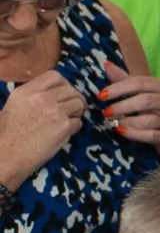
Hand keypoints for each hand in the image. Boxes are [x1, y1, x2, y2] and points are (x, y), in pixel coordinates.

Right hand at [0, 70, 85, 184]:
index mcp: (27, 91)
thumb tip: (54, 92)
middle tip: (72, 108)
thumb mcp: (15, 105)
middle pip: (71, 90)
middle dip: (74, 98)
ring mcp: (55, 111)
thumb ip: (33, 96)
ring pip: (79, 103)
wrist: (7, 156)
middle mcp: (42, 98)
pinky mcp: (64, 126)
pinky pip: (79, 122)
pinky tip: (64, 132)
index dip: (63, 84)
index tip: (63, 93)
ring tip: (68, 119)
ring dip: (77, 112)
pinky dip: (75, 126)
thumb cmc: (7, 134)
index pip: (54, 76)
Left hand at [99, 61, 159, 156]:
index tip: (101, 96)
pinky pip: (151, 135)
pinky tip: (122, 132)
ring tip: (114, 123)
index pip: (140, 82)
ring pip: (148, 119)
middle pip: (144, 100)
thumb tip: (107, 65)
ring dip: (126, 122)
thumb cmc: (158, 111)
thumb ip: (126, 81)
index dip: (118, 88)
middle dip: (121, 106)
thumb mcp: (146, 94)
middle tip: (106, 112)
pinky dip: (134, 134)